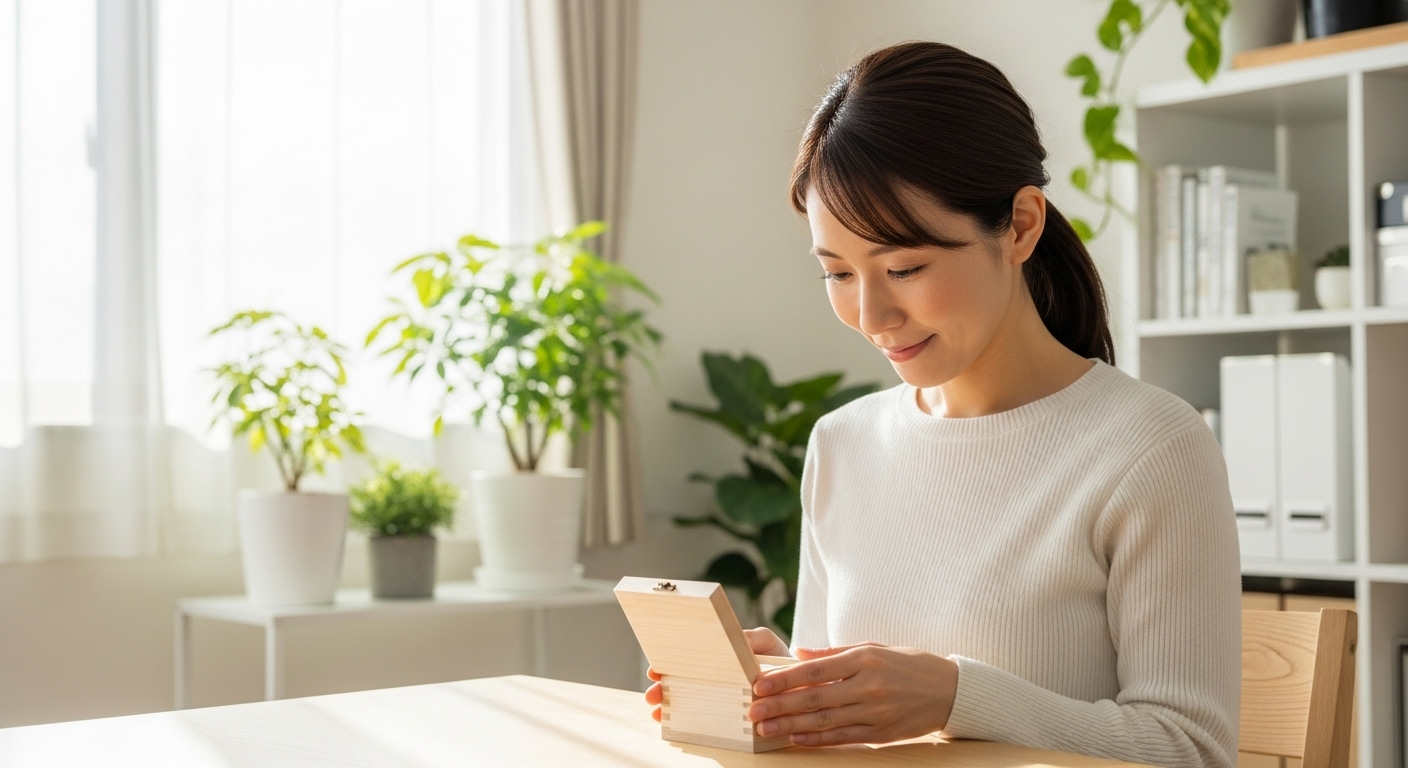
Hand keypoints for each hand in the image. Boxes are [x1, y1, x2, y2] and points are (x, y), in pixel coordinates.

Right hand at [643, 627, 789, 721]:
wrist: (799, 684)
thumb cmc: (778, 659)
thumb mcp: (765, 642)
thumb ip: (751, 638)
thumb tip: (736, 639)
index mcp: (718, 660)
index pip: (686, 662)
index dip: (668, 664)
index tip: (655, 670)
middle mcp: (714, 681)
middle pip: (681, 684)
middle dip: (662, 689)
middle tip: (652, 694)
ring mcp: (720, 700)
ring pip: (687, 704)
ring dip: (670, 708)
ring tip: (658, 712)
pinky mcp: (730, 720)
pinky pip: (706, 722)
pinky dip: (688, 724)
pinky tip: (675, 726)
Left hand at [747, 643, 957, 745]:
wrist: (950, 691)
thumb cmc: (908, 664)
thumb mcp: (874, 647)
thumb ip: (835, 653)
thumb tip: (799, 652)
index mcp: (865, 659)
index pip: (816, 670)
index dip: (785, 679)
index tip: (760, 684)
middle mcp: (869, 686)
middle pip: (815, 698)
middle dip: (780, 705)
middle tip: (753, 711)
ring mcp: (875, 712)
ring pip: (825, 722)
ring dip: (791, 726)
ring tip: (766, 728)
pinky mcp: (881, 733)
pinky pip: (843, 738)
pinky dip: (817, 739)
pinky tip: (796, 738)